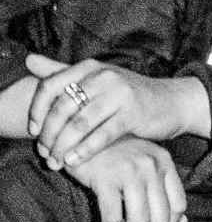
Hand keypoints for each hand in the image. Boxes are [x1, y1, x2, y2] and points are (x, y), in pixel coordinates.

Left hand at [26, 54, 205, 166]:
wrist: (174, 102)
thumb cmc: (131, 95)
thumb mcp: (98, 80)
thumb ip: (63, 71)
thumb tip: (29, 60)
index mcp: (89, 67)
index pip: (50, 86)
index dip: (37, 111)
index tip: (33, 132)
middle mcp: (102, 76)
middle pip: (62, 106)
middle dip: (49, 133)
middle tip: (44, 153)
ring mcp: (118, 94)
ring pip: (80, 122)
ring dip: (64, 144)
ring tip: (56, 161)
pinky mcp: (133, 114)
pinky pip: (102, 135)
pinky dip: (85, 150)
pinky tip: (75, 161)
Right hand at [62, 136, 188, 221]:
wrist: (79, 134)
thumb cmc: (113, 155)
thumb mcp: (144, 168)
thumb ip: (165, 193)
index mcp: (163, 162)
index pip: (179, 205)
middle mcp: (150, 165)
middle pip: (161, 218)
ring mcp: (129, 171)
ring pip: (140, 221)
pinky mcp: (105, 178)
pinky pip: (113, 218)